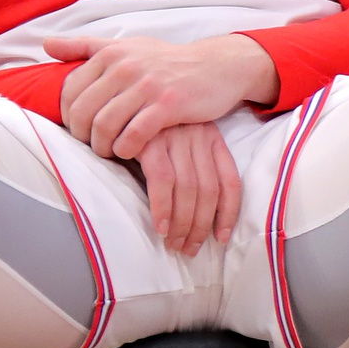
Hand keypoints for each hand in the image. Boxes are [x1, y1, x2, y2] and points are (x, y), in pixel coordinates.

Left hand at [48, 33, 280, 159]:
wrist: (216, 67)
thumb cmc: (167, 61)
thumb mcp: (127, 47)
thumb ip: (85, 46)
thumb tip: (46, 44)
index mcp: (111, 53)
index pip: (70, 91)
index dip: (68, 116)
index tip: (80, 128)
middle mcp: (125, 66)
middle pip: (82, 111)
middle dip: (81, 136)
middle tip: (92, 145)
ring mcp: (147, 85)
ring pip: (104, 125)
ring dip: (102, 146)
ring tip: (110, 151)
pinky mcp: (168, 105)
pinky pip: (134, 135)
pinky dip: (126, 149)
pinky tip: (129, 152)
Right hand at [135, 121, 243, 256]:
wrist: (118, 98)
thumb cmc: (149, 128)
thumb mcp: (180, 141)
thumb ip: (191, 166)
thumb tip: (196, 213)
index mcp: (212, 137)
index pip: (231, 181)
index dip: (229, 214)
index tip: (221, 238)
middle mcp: (199, 135)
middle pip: (209, 190)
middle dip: (201, 226)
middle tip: (190, 249)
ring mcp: (177, 137)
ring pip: (190, 189)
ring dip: (184, 223)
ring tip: (175, 244)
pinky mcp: (151, 139)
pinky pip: (163, 181)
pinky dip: (163, 208)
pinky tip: (160, 228)